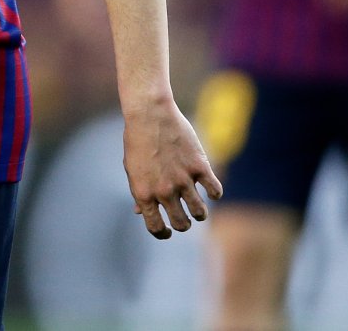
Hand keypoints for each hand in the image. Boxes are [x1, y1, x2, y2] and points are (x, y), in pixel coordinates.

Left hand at [122, 98, 222, 238]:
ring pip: (199, 213)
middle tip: (185, 218)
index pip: (156, 228)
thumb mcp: (132, 169)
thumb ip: (139, 193)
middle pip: (181, 224)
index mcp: (144, 195)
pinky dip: (215, 194)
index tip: (168, 231)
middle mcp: (164, 191)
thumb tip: (140, 213)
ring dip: (199, 214)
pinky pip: (215, 191)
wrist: (150, 114)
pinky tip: (210, 189)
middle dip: (184, 225)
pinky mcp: (199, 166)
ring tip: (198, 209)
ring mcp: (183, 179)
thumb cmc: (137, 141)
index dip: (163, 233)